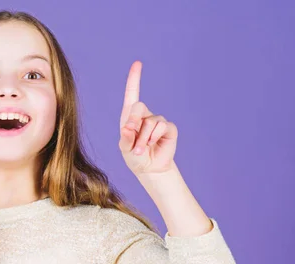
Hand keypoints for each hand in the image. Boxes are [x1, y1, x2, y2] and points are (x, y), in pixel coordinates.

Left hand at [119, 61, 177, 175]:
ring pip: (150, 122)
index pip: (132, 94)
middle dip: (133, 121)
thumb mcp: (125, 149)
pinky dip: (154, 136)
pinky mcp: (168, 128)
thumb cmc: (135, 157)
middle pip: (139, 106)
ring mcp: (157, 121)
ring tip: (141, 149)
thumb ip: (125, 139)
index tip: (137, 63)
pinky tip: (153, 144)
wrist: (150, 169)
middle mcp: (144, 115)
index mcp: (130, 117)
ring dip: (144, 137)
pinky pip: (162, 126)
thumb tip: (126, 128)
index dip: (134, 78)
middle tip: (130, 133)